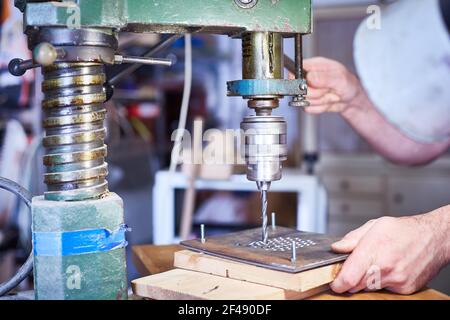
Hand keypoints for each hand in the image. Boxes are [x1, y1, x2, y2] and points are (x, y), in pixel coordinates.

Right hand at [290, 57, 366, 114]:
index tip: (308, 85)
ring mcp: (308, 90)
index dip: (298, 79)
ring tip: (330, 95)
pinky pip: (308, 108)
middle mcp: (309, 77)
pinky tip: (327, 102)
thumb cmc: (349, 85)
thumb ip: (325, 78)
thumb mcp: (341, 79)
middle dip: (315, 93)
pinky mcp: (309, 101)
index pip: (295, 70)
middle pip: (298, 88)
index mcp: (315, 66)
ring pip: (303, 100)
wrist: (353, 100)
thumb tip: (309, 77)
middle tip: (328, 90)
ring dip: (319, 101)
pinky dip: (319, 108)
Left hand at [330, 211, 448, 294]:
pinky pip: (385, 289)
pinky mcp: (405, 289)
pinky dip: (382, 281)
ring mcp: (396, 280)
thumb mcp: (374, 225)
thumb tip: (336, 248)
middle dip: (351, 278)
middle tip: (354, 267)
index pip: (348, 277)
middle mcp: (385, 267)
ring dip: (366, 279)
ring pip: (369, 287)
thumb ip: (352, 238)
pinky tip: (388, 268)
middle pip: (356, 285)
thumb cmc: (405, 230)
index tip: (334, 282)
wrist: (434, 238)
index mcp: (374, 249)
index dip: (337, 283)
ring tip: (376, 263)